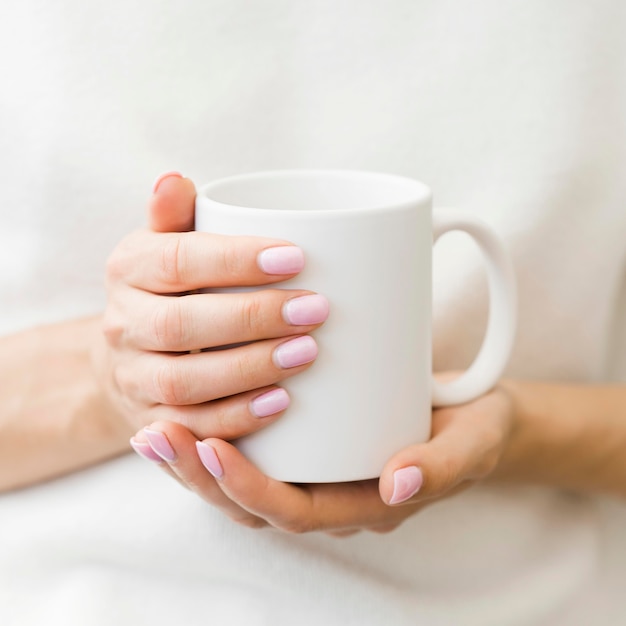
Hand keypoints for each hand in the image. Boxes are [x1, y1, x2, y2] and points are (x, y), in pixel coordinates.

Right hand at [94, 173, 328, 441]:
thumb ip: (175, 217)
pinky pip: (189, 426)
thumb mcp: (166, 245)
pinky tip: (281, 402)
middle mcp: (121, 323)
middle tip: (315, 309)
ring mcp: (131, 377)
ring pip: (183, 381)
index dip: (236, 260)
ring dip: (250, 369)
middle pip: (181, 325)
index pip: (178, 261)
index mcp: (128, 268)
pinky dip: (236, 417)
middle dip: (253, 318)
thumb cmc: (169, 289)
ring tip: (307, 352)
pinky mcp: (148, 420)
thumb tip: (175, 180)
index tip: (297, 257)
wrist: (129, 354)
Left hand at [131, 382, 513, 534]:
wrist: (477, 416)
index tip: (209, 448)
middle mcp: (329, 496)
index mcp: (361, 505)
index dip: (246, 488)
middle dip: (199, 475)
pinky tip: (184, 405)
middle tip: (157, 435)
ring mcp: (316, 472)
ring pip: (242, 481)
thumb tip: (399, 483)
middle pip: (250, 503)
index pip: (292, 512)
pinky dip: (213, 435)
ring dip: (193, 459)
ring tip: (153, 426)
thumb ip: (444, 466)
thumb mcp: (473, 445)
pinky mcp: (309, 443)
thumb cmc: (474, 430)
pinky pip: (253, 452)